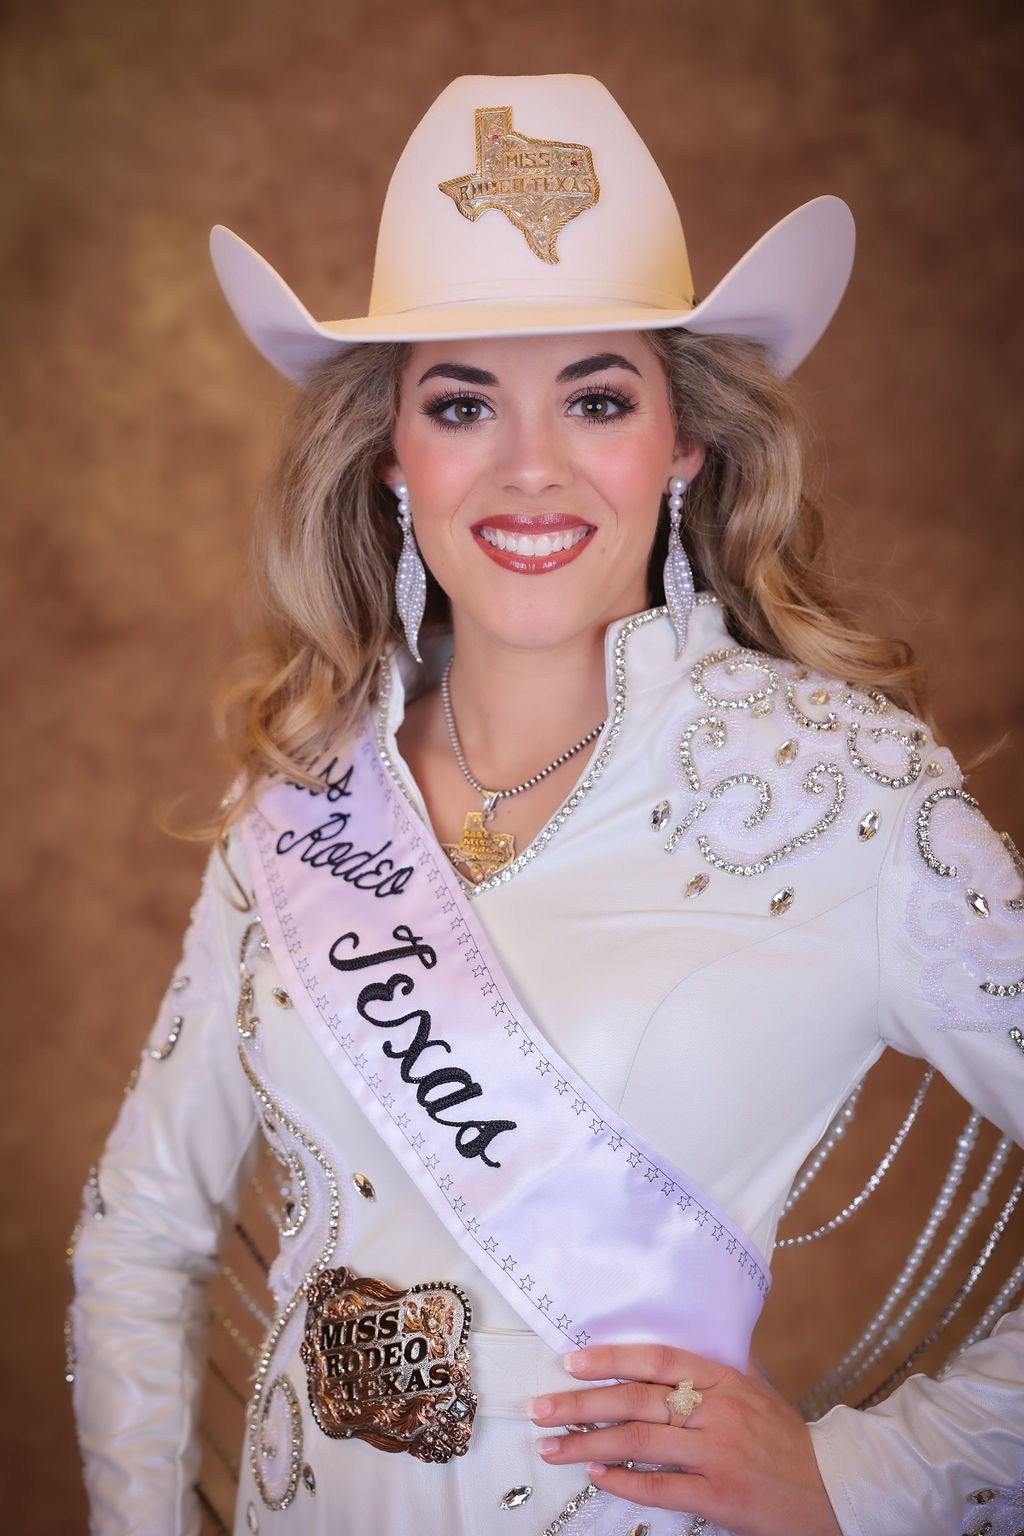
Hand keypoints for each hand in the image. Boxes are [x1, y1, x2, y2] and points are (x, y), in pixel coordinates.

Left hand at [528, 1343, 841, 1535]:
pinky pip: (660, 1487)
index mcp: (726, 1379)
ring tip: (551, 1446)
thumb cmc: (789, 1439)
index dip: (612, 1357)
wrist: (836, 1487)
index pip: (659, 1359)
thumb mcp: (759, 1390)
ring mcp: (718, 1456)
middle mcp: (719, 1412)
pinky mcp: (720, 1498)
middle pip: (637, 1400)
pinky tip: (595, 1475)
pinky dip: (623, 1480)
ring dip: (587, 1444)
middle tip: (540, 1408)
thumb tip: (691, 1335)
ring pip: (640, 1441)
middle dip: (581, 1404)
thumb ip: (722, 1366)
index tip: (571, 1361)